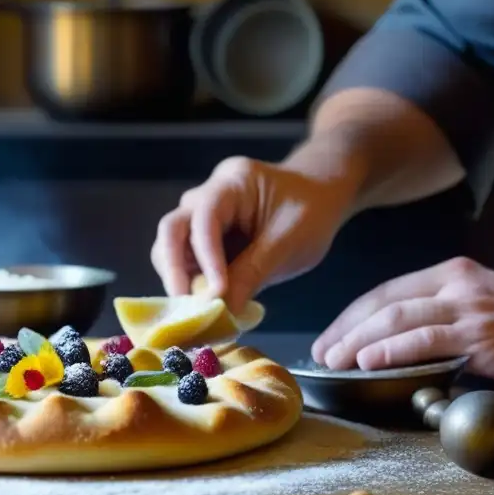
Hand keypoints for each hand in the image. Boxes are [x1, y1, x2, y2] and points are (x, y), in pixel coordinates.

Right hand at [150, 156, 354, 312]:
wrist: (321, 199)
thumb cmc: (311, 212)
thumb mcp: (291, 242)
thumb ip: (254, 273)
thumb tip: (223, 311)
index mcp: (234, 183)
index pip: (204, 217)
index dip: (206, 257)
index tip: (216, 293)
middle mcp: (208, 195)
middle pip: (172, 228)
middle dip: (174, 268)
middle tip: (186, 304)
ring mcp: (203, 216)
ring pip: (172, 246)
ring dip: (180, 278)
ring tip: (197, 308)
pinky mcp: (205, 238)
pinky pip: (187, 260)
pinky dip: (192, 282)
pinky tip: (204, 303)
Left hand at [310, 257, 493, 387]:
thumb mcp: (474, 302)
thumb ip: (437, 312)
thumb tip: (393, 339)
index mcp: (448, 274)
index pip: (386, 292)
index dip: (353, 316)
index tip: (331, 336)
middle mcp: (452, 285)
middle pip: (384, 303)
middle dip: (347, 329)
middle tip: (324, 351)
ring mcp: (464, 308)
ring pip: (397, 319)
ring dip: (360, 341)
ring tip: (336, 359)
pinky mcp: (475, 334)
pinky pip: (423, 339)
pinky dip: (391, 349)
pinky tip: (369, 360)